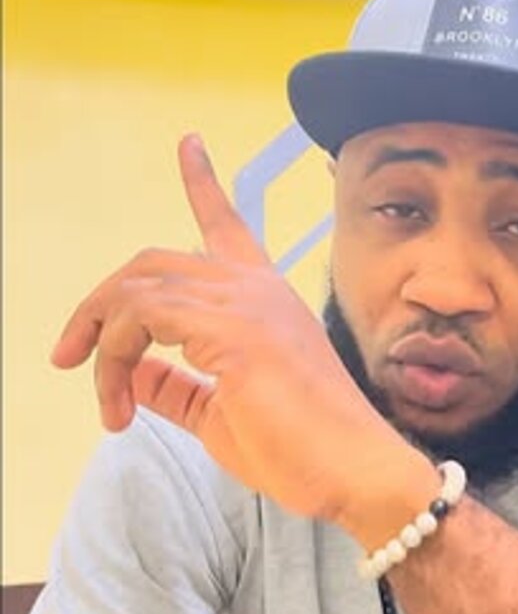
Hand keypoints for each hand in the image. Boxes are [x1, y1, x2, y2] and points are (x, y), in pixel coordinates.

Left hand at [52, 134, 436, 532]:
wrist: (351, 469)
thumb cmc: (300, 446)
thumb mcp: (221, 413)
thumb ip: (177, 386)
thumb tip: (134, 371)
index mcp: (264, 297)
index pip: (227, 225)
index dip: (203, 182)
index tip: (188, 145)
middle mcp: (256, 287)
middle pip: (154, 262)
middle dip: (98, 304)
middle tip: (71, 356)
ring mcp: (247, 303)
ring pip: (139, 290)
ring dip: (102, 343)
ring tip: (106, 403)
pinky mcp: (236, 331)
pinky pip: (144, 320)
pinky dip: (114, 358)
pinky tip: (120, 401)